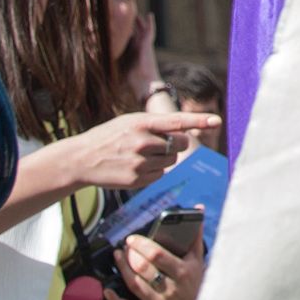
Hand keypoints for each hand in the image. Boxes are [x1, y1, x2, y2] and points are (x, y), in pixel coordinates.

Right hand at [52, 108, 220, 192]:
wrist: (82, 159)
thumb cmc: (109, 137)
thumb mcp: (130, 122)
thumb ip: (155, 125)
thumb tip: (184, 131)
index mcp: (141, 122)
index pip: (176, 120)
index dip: (198, 120)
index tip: (217, 120)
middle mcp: (143, 141)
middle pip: (180, 144)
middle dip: (176, 143)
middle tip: (159, 143)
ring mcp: (140, 162)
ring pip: (171, 160)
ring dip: (163, 158)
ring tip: (140, 155)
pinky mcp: (137, 179)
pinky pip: (160, 175)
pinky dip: (153, 171)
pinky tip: (135, 166)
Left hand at [108, 234, 204, 299]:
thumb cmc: (196, 280)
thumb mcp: (198, 257)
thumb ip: (195, 234)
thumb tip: (198, 209)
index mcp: (182, 272)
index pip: (158, 255)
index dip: (142, 245)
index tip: (132, 238)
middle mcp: (171, 289)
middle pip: (143, 269)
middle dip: (130, 254)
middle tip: (125, 246)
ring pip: (134, 284)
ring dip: (122, 268)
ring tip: (118, 256)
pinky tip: (108, 290)